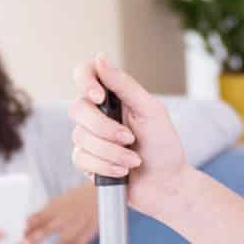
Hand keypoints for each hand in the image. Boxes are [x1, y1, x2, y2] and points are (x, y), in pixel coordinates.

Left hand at [17, 186, 98, 243]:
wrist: (100, 194)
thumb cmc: (78, 198)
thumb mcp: (59, 200)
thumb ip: (44, 213)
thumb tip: (27, 222)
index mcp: (59, 207)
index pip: (40, 217)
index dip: (29, 225)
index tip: (20, 233)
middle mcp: (68, 217)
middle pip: (50, 228)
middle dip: (36, 237)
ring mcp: (78, 226)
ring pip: (65, 242)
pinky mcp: (88, 234)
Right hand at [68, 52, 190, 213]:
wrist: (166, 185)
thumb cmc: (163, 146)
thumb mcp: (151, 111)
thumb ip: (125, 85)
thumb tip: (100, 58)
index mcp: (114, 96)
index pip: (85, 74)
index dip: (84, 80)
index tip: (99, 96)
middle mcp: (98, 114)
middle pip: (77, 109)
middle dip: (105, 129)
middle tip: (130, 139)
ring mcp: (90, 137)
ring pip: (80, 138)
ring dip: (111, 153)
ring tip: (134, 161)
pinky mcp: (87, 161)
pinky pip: (81, 159)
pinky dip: (105, 167)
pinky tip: (122, 172)